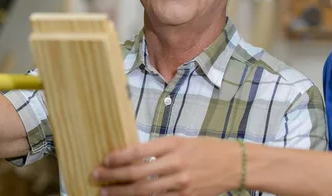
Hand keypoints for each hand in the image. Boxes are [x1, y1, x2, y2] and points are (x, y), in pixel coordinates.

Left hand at [93, 136, 243, 195]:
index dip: (118, 157)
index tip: (105, 160)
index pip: (138, 151)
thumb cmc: (206, 149)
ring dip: (122, 193)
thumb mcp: (181, 141)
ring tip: (106, 192)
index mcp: (172, 144)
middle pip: (137, 174)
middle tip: (97, 177)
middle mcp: (175, 163)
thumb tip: (131, 156)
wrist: (234, 164)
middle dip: (113, 177)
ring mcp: (181, 183)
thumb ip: (158, 149)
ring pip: (144, 191)